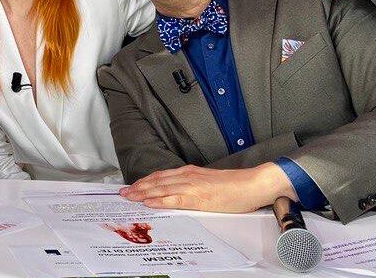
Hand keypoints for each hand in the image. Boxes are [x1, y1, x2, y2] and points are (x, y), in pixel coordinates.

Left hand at [120, 163, 292, 212]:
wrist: (252, 184)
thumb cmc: (235, 185)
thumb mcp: (208, 182)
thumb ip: (192, 184)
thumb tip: (179, 191)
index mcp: (190, 172)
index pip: (161, 176)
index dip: (145, 181)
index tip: (132, 186)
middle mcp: (188, 176)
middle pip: (157, 181)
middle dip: (138, 187)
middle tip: (123, 192)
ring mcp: (192, 186)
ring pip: (162, 189)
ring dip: (143, 193)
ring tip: (129, 197)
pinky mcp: (199, 197)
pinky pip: (175, 199)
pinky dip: (160, 201)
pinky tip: (149, 203)